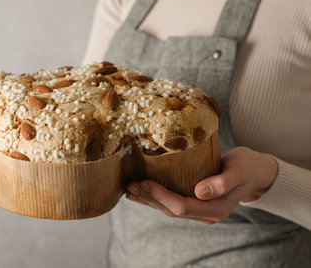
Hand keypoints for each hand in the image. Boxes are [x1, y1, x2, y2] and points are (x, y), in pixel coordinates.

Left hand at [126, 146, 278, 223]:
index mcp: (216, 210)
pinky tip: (139, 194)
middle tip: (131, 185)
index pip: (183, 207)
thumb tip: (200, 192)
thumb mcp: (238, 171)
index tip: (145, 182)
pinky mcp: (193, 203)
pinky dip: (154, 198)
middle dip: (150, 198)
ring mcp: (199, 210)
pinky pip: (170, 203)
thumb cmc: (244, 167)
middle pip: (172, 210)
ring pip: (168, 209)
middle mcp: (205, 214)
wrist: (251, 171)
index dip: (162, 196)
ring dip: (148, 199)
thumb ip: (222, 182)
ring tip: (130, 189)